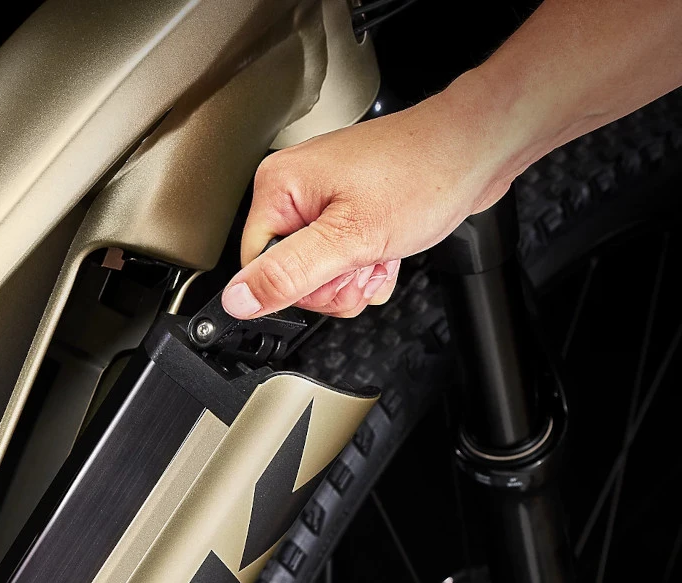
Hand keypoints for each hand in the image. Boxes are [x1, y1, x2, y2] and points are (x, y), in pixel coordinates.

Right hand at [222, 78, 519, 319]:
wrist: (479, 148)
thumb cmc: (426, 174)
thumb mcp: (349, 238)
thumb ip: (287, 273)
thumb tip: (237, 300)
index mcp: (279, 186)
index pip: (255, 266)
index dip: (295, 285)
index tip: (333, 272)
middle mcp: (296, 188)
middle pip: (289, 272)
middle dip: (333, 282)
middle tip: (365, 259)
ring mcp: (325, 197)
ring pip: (320, 270)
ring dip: (355, 276)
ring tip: (382, 251)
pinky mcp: (351, 207)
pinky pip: (343, 257)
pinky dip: (369, 264)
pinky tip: (389, 249)